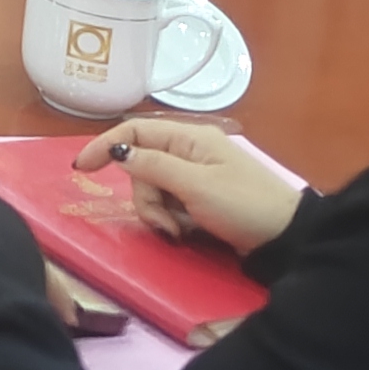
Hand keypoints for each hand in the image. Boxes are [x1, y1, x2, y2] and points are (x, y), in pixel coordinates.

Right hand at [81, 119, 302, 254]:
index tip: (81, 169)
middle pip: (141, 165)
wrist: (287, 238)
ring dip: (157, 212)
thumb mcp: (196, 185)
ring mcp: (195, 176)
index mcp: (189, 137)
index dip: (105, 146)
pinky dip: (170, 219)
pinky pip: (169, 203)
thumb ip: (153, 166)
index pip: (134, 131)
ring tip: (178, 232)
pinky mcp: (200, 199)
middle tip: (163, 223)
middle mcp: (189, 151)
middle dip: (144, 196)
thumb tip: (118, 150)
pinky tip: (184, 233)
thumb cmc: (244, 205)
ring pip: (152, 188)